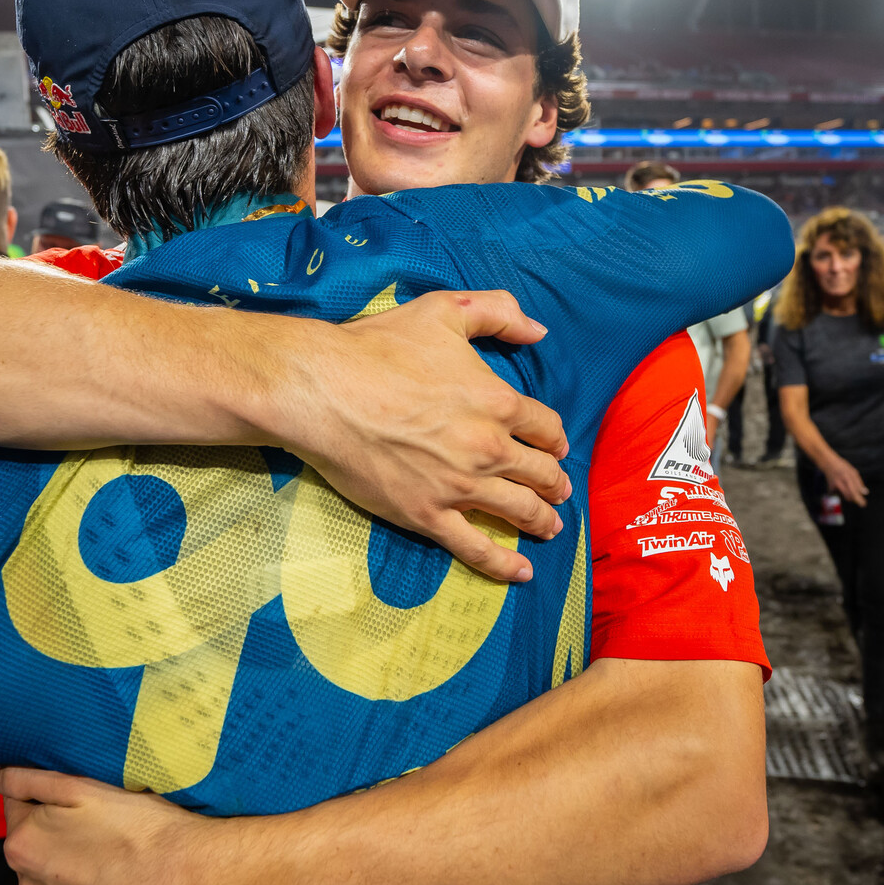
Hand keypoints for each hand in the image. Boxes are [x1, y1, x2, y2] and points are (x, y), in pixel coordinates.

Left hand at [0, 767, 229, 884]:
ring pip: (52, 878)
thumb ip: (31, 781)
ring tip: (114, 857)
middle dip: (57, 832)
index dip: (47, 794)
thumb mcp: (85, 791)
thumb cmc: (143, 833)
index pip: (17, 804)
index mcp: (22, 845)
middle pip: (34, 844)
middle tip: (104, 824)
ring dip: (71, 866)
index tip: (79, 796)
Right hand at [269, 291, 570, 584]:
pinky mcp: (428, 514)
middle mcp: (488, 447)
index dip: (554, 438)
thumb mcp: (445, 311)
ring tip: (550, 527)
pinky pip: (476, 547)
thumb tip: (538, 329)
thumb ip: (498, 313)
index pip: (544, 426)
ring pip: (518, 511)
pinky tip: (522, 572)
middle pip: (539, 472)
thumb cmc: (379, 347)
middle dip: (555, 483)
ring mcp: (460, 486)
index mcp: (497, 401)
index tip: (555, 446)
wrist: (325, 391)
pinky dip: (503, 564)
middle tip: (558, 491)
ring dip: (541, 520)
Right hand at [821, 456, 868, 507]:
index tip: (864, 504)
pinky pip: (840, 494)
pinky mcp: (831, 488)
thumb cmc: (842, 466)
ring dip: (850, 496)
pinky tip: (841, 485)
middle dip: (855, 499)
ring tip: (850, 487)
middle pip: (849, 497)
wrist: (828, 463)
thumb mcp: (853, 471)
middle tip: (861, 502)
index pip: (854, 491)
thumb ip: (859, 482)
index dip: (859, 499)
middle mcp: (840, 482)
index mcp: (847, 477)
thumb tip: (865, 493)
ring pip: (845, 496)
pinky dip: (843, 492)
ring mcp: (834, 486)